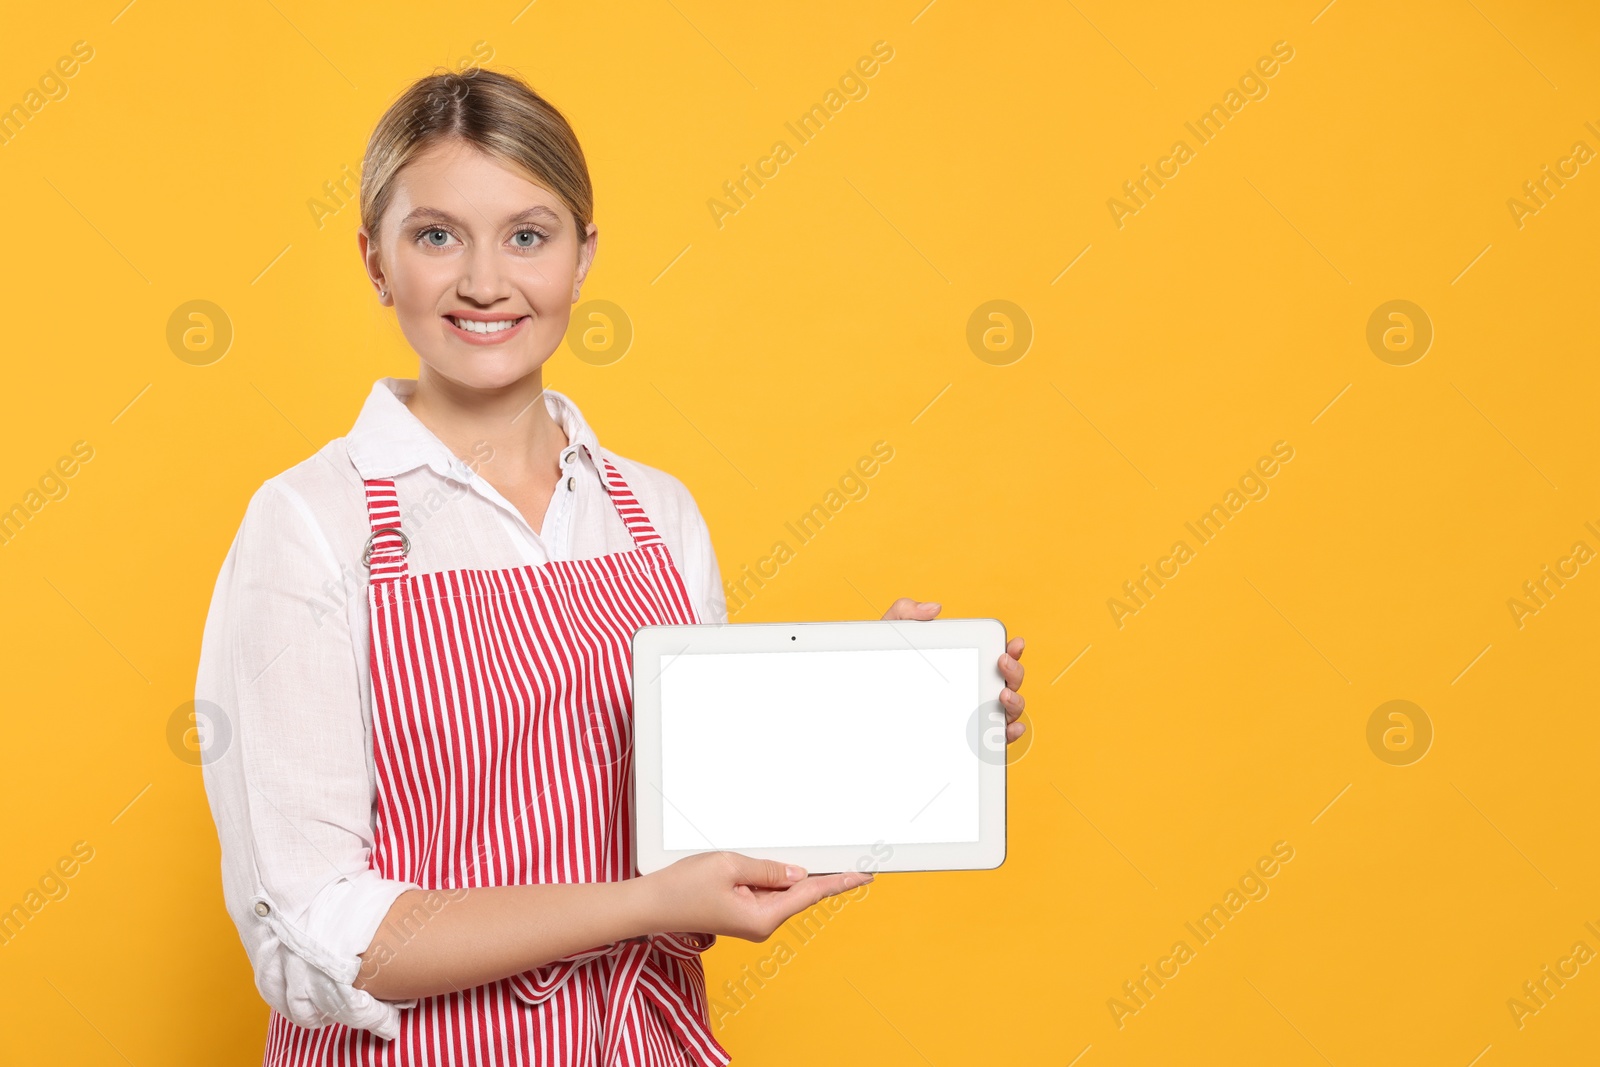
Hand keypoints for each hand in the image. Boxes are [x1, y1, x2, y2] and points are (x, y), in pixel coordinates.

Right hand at [641, 851, 871, 941]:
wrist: (651, 905)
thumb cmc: (683, 887)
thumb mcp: (730, 866)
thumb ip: (768, 870)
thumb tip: (797, 874)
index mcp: (763, 918)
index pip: (810, 895)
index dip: (839, 883)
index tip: (864, 876)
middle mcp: (761, 925)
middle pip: (796, 893)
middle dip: (811, 873)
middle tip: (839, 857)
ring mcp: (751, 921)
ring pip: (778, 891)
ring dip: (779, 874)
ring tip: (760, 860)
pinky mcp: (741, 914)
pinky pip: (764, 892)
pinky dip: (767, 878)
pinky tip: (758, 868)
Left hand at [880, 598, 1027, 744]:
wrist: (872, 698)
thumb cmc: (891, 665)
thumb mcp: (893, 636)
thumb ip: (907, 613)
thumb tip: (933, 608)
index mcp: (971, 661)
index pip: (1000, 654)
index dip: (1013, 649)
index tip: (1013, 643)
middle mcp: (981, 686)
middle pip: (1012, 680)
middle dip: (1014, 671)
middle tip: (1002, 662)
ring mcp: (979, 712)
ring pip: (1010, 709)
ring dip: (1015, 702)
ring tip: (1002, 694)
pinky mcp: (972, 736)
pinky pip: (998, 737)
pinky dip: (1011, 732)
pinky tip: (1009, 727)